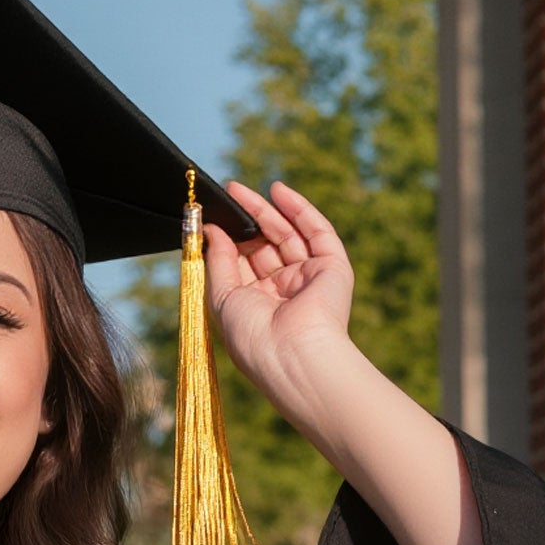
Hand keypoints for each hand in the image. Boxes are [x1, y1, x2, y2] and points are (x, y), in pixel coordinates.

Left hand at [202, 177, 357, 414]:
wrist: (292, 354)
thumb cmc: (252, 336)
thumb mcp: (222, 297)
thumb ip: (217, 261)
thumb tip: (211, 230)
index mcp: (258, 306)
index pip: (244, 265)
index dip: (230, 241)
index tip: (212, 219)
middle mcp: (284, 292)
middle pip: (265, 246)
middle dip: (247, 220)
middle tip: (228, 194)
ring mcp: (309, 278)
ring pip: (288, 234)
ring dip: (267, 210)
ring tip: (240, 190)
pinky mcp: (332, 267)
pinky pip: (317, 231)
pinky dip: (298, 209)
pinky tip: (278, 191)